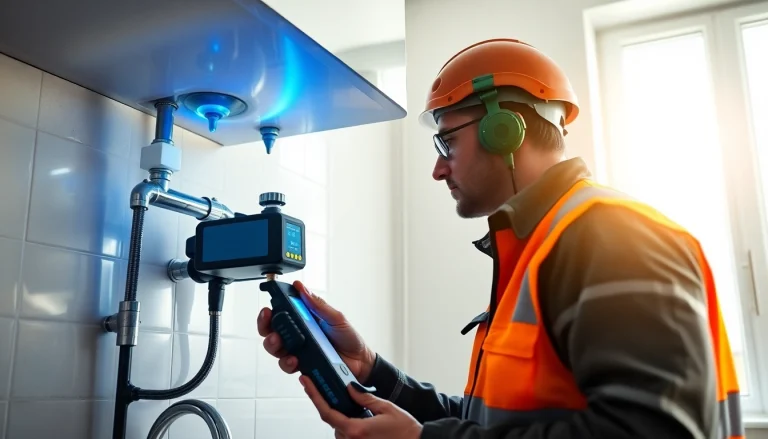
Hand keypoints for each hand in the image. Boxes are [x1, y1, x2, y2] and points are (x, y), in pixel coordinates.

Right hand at [257, 280, 376, 382]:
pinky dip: (288, 363)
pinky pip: (288, 365)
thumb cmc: (350, 338)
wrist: (361, 362)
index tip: (267, 310)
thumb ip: (318, 305)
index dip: (269, 312)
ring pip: (276, 349)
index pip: (280, 314)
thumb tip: (302, 288)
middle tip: (271, 327)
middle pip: (271, 331)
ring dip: (274, 345)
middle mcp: (298, 335)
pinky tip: (295, 360)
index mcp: (304, 320)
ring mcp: (299, 351)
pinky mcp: (302, 365)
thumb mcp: (336, 317)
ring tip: (281, 343)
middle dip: (265, 328)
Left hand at [300, 376, 422, 438]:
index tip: (307, 383)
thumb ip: (365, 398)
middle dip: (328, 403)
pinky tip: (355, 413)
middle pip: (331, 420)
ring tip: (348, 400)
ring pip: (338, 428)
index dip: (314, 396)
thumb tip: (349, 388)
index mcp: (356, 430)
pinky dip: (347, 422)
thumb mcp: (386, 408)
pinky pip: (346, 434)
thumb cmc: (405, 430)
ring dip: (340, 414)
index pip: (327, 412)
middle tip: (324, 386)